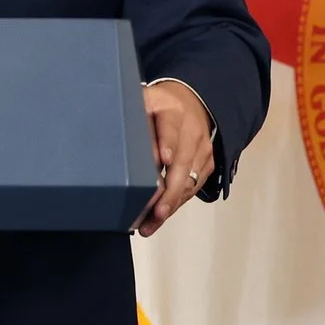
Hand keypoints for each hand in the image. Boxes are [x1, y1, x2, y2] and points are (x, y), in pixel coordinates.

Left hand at [136, 80, 214, 237]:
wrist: (188, 102)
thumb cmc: (156, 108)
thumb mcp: (140, 105)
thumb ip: (132, 122)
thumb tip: (117, 148)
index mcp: (171, 110)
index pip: (170, 127)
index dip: (167, 144)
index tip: (163, 160)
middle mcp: (191, 130)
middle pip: (184, 163)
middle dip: (170, 190)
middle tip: (155, 210)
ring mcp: (202, 148)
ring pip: (190, 180)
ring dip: (171, 204)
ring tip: (151, 222)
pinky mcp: (206, 163)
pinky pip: (193, 187)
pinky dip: (176, 204)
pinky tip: (159, 218)